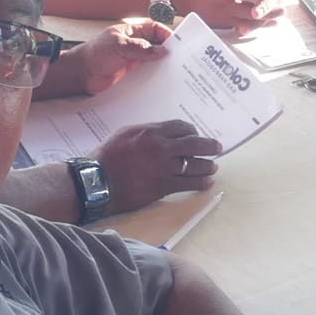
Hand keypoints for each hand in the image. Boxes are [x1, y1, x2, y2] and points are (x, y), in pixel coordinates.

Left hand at [69, 20, 170, 95]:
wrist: (82, 74)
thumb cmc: (94, 54)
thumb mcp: (119, 46)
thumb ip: (140, 48)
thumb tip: (161, 50)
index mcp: (132, 32)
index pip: (154, 28)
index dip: (165, 33)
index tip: (176, 43)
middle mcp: (134, 44)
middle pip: (156, 43)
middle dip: (167, 49)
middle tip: (179, 57)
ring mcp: (134, 58)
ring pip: (153, 59)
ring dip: (162, 63)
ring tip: (173, 69)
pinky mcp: (132, 72)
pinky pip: (148, 72)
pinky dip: (155, 74)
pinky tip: (161, 79)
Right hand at [95, 120, 220, 213]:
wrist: (98, 181)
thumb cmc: (108, 156)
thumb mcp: (126, 134)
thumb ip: (147, 131)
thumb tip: (163, 134)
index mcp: (152, 131)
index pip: (182, 127)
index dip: (193, 131)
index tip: (197, 135)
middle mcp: (161, 147)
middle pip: (194, 144)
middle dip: (209, 146)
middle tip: (217, 148)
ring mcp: (164, 168)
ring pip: (195, 165)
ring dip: (207, 165)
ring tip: (213, 167)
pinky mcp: (163, 186)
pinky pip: (188, 183)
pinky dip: (200, 183)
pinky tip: (207, 183)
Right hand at [169, 0, 278, 33]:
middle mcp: (223, 4)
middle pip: (251, 9)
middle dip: (268, 10)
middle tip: (283, 11)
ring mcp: (219, 16)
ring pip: (246, 21)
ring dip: (262, 22)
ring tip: (276, 21)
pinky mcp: (216, 24)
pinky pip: (236, 26)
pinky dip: (249, 26)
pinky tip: (258, 26)